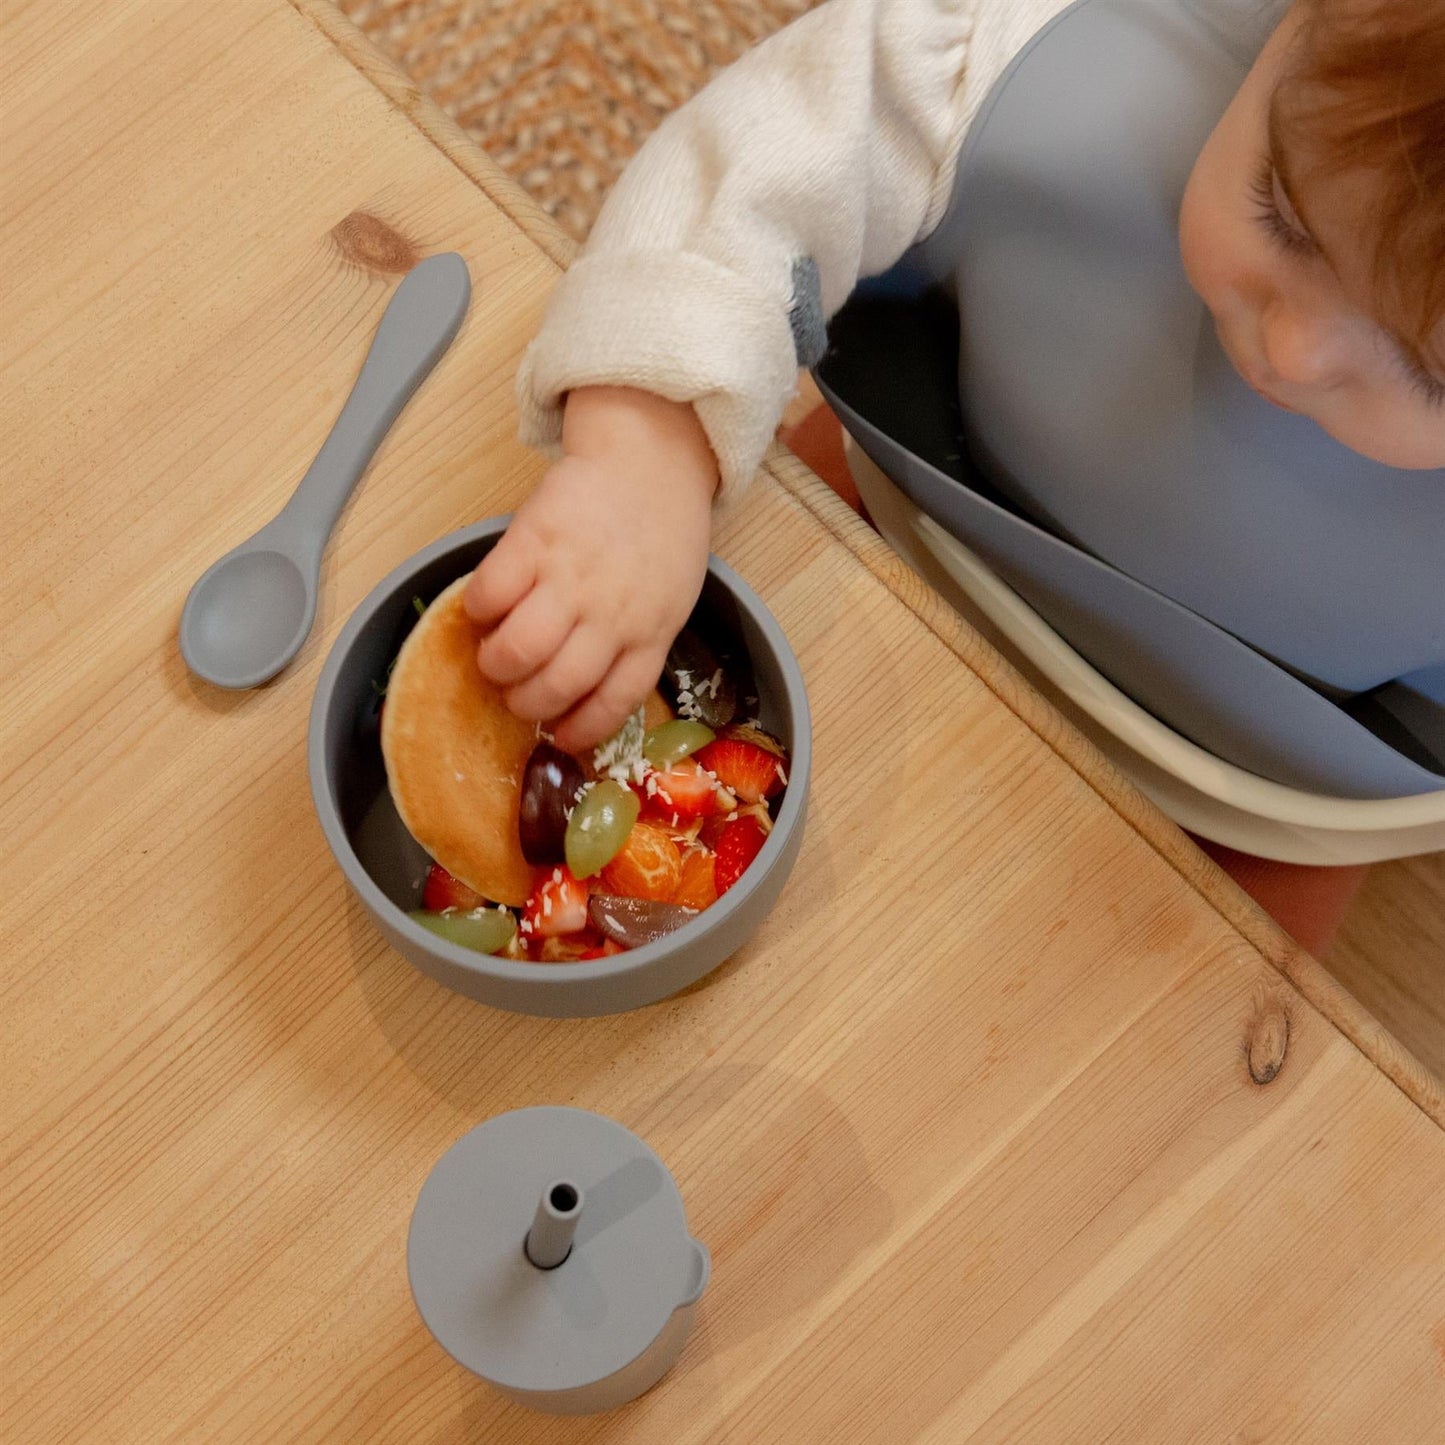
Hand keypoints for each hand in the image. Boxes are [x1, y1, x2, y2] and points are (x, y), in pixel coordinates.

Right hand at [464, 386, 718, 752]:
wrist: (649, 460)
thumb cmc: (660, 532)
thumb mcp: (669, 598)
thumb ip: (636, 639)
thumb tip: (585, 686)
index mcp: (649, 633)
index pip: (614, 702)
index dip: (580, 730)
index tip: (558, 737)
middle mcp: (611, 614)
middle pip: (557, 685)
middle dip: (524, 702)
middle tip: (514, 692)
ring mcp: (572, 578)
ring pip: (519, 650)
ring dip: (495, 664)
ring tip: (492, 655)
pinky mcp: (535, 540)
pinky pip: (490, 594)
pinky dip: (477, 611)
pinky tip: (482, 609)